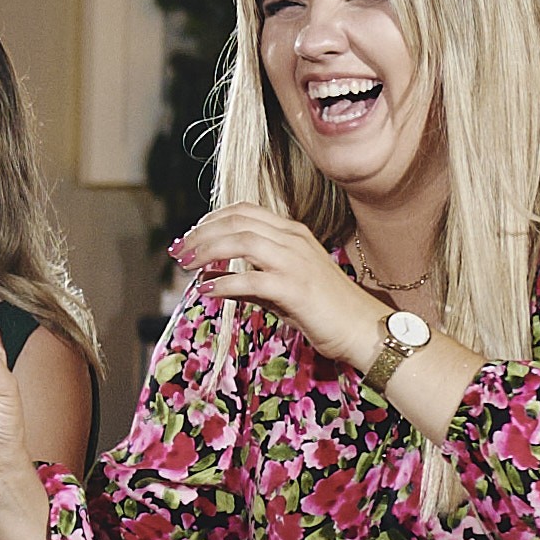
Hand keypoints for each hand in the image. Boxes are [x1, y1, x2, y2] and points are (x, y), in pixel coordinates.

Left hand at [167, 204, 383, 373]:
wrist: (361, 327)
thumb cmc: (321, 309)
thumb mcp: (277, 290)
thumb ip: (244, 282)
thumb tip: (206, 280)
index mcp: (292, 233)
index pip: (244, 211)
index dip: (210, 220)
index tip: (189, 236)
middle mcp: (293, 240)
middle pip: (237, 222)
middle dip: (200, 235)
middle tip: (178, 252)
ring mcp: (295, 262)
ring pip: (242, 242)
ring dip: (207, 251)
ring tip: (186, 267)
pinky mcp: (295, 289)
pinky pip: (251, 279)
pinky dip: (223, 283)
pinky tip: (205, 292)